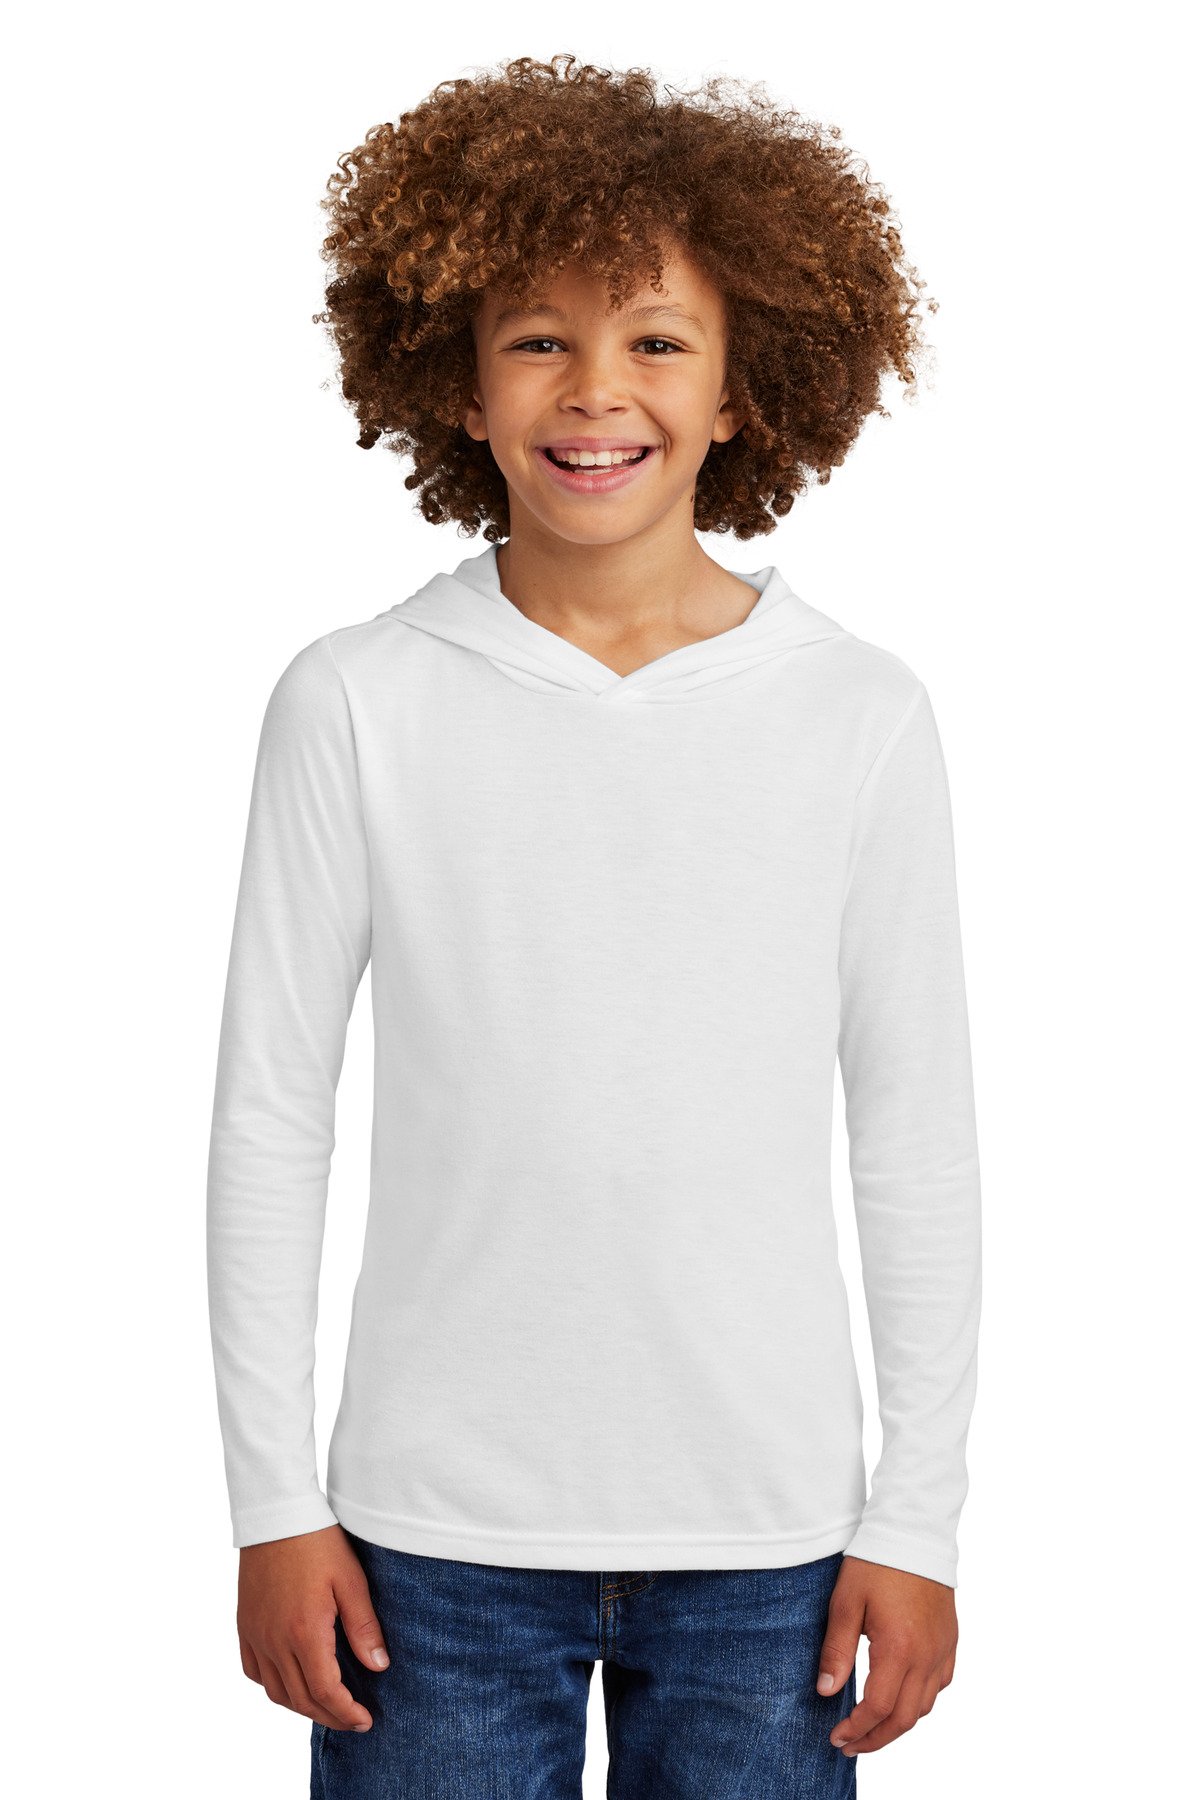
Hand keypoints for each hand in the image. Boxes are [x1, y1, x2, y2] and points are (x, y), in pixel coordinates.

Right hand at [237, 1524, 389, 1731]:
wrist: (277, 1515)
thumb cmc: (318, 1543)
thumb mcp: (351, 1581)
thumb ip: (364, 1627)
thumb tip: (379, 1667)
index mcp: (304, 1633)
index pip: (326, 1692)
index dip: (346, 1713)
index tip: (365, 1720)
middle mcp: (274, 1641)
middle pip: (301, 1699)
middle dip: (329, 1716)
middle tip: (352, 1720)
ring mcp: (255, 1635)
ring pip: (276, 1692)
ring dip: (302, 1706)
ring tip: (327, 1706)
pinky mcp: (244, 1625)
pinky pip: (254, 1671)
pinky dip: (274, 1686)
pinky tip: (291, 1681)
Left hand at [816, 1555, 956, 1755]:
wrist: (914, 1530)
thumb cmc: (875, 1562)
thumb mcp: (845, 1601)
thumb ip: (837, 1650)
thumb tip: (827, 1692)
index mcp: (899, 1648)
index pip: (878, 1708)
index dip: (856, 1729)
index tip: (836, 1737)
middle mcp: (927, 1656)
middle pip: (904, 1718)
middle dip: (876, 1739)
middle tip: (851, 1745)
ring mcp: (943, 1649)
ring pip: (925, 1706)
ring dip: (898, 1724)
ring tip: (872, 1728)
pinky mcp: (950, 1639)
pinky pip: (940, 1684)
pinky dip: (920, 1701)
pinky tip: (902, 1697)